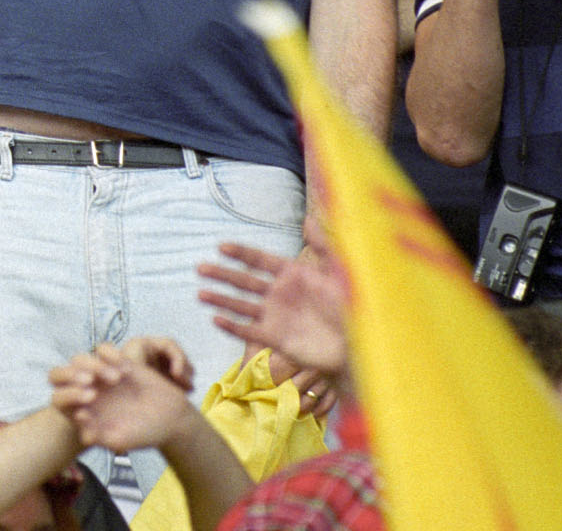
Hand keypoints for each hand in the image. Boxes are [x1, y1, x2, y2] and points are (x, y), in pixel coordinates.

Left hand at [46, 338, 204, 455]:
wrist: (171, 419)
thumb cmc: (144, 433)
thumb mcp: (120, 441)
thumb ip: (97, 435)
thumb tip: (78, 417)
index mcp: (81, 411)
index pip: (59, 400)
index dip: (68, 398)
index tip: (90, 401)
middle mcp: (85, 391)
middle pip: (59, 376)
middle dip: (72, 377)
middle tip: (94, 387)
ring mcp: (99, 375)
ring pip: (79, 359)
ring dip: (93, 365)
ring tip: (117, 379)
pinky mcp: (116, 361)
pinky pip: (101, 349)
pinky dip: (109, 354)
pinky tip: (125, 368)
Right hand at [196, 242, 348, 378]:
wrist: (361, 343)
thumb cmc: (354, 305)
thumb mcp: (339, 272)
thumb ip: (323, 245)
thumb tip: (308, 218)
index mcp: (292, 274)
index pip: (260, 260)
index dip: (241, 254)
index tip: (221, 247)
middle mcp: (279, 294)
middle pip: (244, 282)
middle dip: (222, 274)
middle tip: (200, 268)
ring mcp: (276, 316)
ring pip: (241, 305)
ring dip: (221, 299)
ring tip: (200, 294)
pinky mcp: (277, 339)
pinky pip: (250, 331)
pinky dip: (232, 326)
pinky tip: (216, 319)